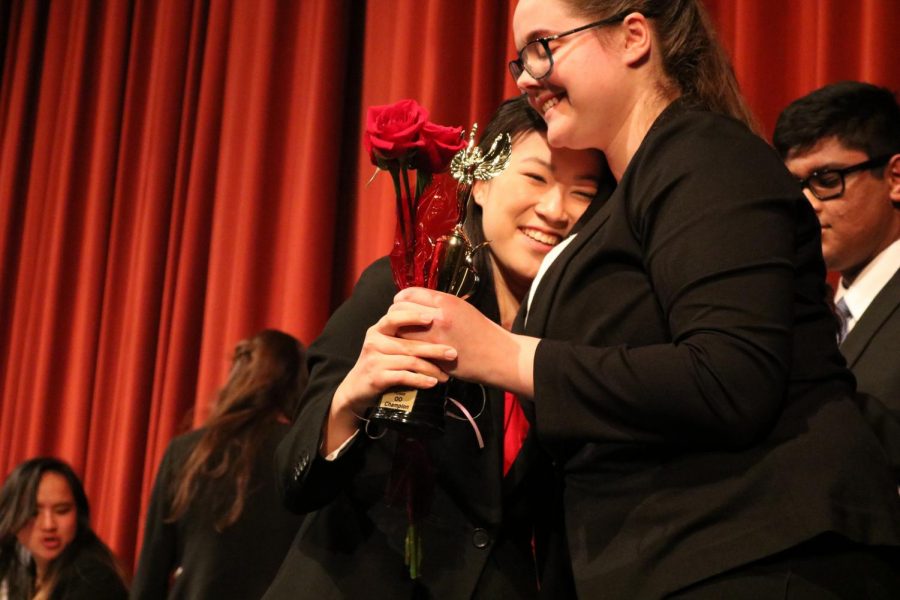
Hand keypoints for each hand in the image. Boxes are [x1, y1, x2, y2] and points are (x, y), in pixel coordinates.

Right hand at [321, 307, 456, 454]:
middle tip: (453, 353)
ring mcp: (374, 359)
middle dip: (434, 349)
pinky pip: (403, 376)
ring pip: (409, 361)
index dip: (413, 316)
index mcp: (378, 329)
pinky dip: (420, 380)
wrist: (356, 389)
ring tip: (446, 375)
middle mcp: (374, 341)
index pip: (394, 317)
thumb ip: (403, 335)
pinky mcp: (376, 377)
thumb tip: (436, 326)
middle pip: (409, 344)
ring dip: (431, 368)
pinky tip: (432, 382)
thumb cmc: (379, 364)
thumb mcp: (386, 344)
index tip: (432, 317)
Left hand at [390, 288, 538, 395]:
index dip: (400, 302)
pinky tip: (410, 351)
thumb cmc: (483, 331)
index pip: (407, 294)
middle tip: (398, 325)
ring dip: (397, 335)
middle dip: (394, 318)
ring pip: (399, 331)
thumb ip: (438, 305)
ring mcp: (434, 337)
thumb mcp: (462, 309)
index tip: (401, 308)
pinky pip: (409, 349)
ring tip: (401, 338)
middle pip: (398, 311)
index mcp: (445, 301)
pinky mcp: (434, 356)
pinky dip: (406, 349)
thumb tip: (417, 303)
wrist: (499, 355)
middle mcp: (437, 316)